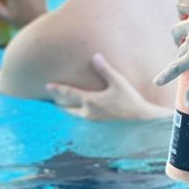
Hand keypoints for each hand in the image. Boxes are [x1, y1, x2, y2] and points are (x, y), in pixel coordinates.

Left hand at [47, 53, 169, 119]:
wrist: (141, 121)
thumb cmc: (130, 100)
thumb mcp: (119, 82)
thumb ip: (105, 69)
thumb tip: (95, 56)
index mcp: (90, 100)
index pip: (69, 93)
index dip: (57, 89)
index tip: (47, 86)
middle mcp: (87, 113)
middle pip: (67, 109)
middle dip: (59, 104)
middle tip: (52, 101)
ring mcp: (92, 124)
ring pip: (74, 118)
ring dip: (67, 113)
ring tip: (63, 110)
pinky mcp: (97, 132)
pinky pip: (82, 126)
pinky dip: (76, 122)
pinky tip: (78, 121)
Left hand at [155, 0, 188, 85]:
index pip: (181, 4)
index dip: (181, 13)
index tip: (184, 20)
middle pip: (175, 29)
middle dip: (179, 38)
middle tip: (187, 47)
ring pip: (180, 49)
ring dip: (184, 56)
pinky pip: (176, 66)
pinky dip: (166, 75)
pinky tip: (158, 82)